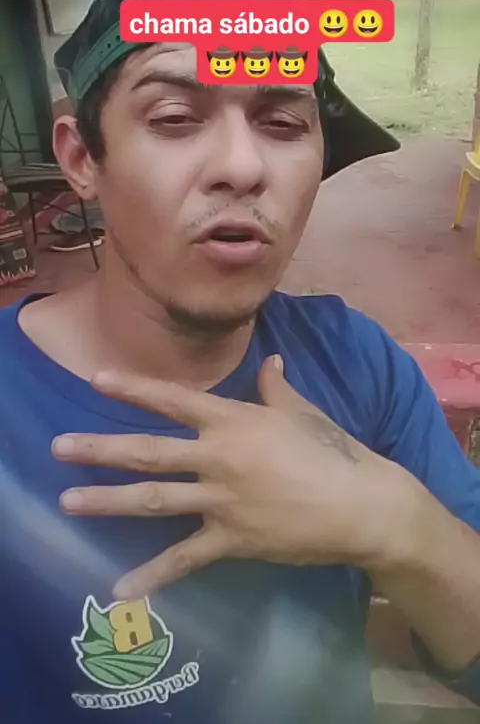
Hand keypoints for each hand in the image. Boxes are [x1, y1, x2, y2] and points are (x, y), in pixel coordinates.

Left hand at [52, 356, 416, 599]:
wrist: (362, 506)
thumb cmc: (334, 451)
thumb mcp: (304, 412)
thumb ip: (277, 388)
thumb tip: (270, 362)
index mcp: (235, 422)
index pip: (174, 400)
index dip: (134, 389)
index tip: (97, 379)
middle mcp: (219, 458)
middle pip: (149, 451)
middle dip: (101, 449)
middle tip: (59, 447)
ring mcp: (221, 501)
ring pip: (154, 500)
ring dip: (107, 501)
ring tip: (69, 501)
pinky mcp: (231, 540)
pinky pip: (185, 559)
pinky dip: (153, 576)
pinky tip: (120, 590)